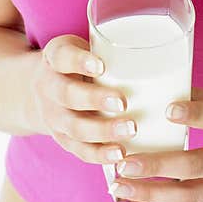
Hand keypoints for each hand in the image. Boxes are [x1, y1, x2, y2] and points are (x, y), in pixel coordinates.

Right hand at [29, 34, 134, 165]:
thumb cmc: (77, 63)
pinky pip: (80, 150)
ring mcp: (53, 117)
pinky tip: (121, 154)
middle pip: (67, 95)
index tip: (101, 65)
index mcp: (54, 59)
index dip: (80, 62)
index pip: (62, 57)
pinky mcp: (63, 139)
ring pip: (74, 127)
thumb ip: (108, 47)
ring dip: (102, 131)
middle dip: (95, 100)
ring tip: (131, 129)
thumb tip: (161, 47)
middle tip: (123, 102)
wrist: (41, 90)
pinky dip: (100, 154)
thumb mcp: (82, 47)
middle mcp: (48, 88)